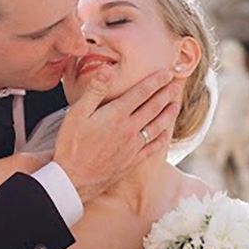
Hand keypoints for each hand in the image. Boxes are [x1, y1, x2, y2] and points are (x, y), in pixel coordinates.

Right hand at [53, 67, 181, 202]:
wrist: (73, 179)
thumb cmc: (71, 144)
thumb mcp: (77, 113)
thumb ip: (95, 90)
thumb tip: (108, 68)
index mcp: (116, 114)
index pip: (142, 92)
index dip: (156, 81)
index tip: (167, 73)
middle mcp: (129, 129)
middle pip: (153, 107)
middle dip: (166, 94)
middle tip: (176, 84)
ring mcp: (133, 146)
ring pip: (157, 126)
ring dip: (168, 113)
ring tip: (175, 104)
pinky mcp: (133, 161)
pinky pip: (153, 146)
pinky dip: (162, 137)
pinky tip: (166, 132)